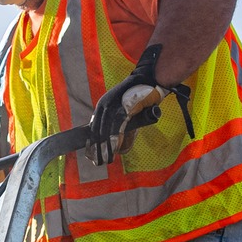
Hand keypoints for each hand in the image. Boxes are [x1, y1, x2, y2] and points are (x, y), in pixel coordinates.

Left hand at [87, 43, 192, 164]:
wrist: (149, 80)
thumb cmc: (139, 95)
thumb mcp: (125, 108)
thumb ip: (120, 122)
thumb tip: (119, 140)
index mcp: (102, 105)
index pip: (94, 126)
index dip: (93, 141)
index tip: (92, 152)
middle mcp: (104, 106)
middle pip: (96, 131)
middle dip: (97, 148)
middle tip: (98, 161)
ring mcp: (112, 107)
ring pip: (104, 132)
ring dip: (105, 148)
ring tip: (105, 160)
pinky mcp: (122, 109)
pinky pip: (116, 129)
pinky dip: (114, 141)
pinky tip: (114, 150)